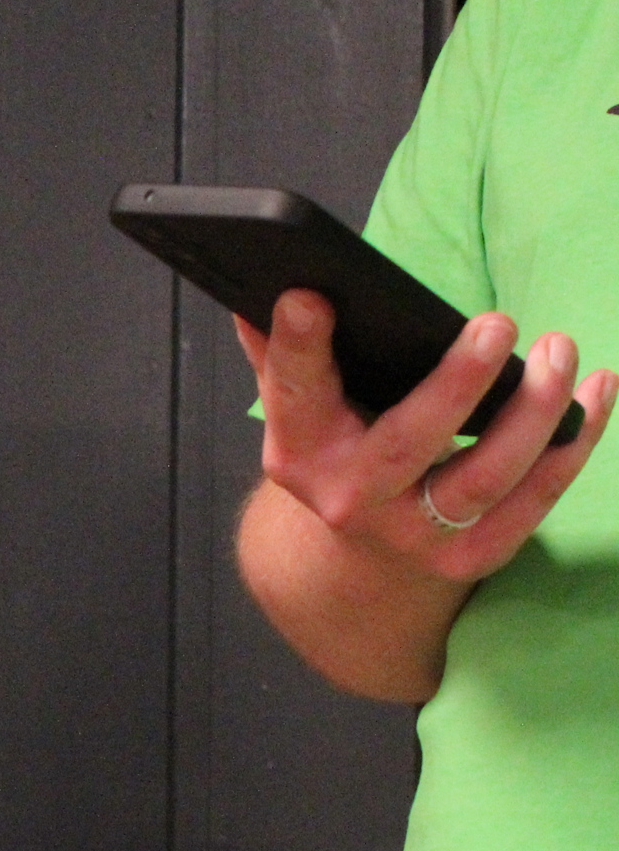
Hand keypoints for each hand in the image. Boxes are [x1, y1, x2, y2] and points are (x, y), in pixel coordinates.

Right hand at [237, 288, 613, 586]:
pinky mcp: (472, 556)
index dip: (298, 347)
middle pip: (407, 444)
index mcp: (300, 454)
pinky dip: (573, 443)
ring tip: (558, 351)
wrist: (360, 562)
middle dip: (456, 384)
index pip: (294, 394)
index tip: (309, 297)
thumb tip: (264, 288)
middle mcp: (350, 500)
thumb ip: (284, 354)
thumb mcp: (303, 411)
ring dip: (534, 410)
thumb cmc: (341, 455)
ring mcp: (414, 536)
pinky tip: (595, 392)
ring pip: (485, 477)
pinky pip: (535, 500)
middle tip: (497, 323)